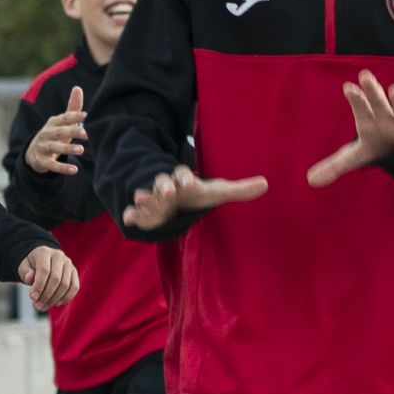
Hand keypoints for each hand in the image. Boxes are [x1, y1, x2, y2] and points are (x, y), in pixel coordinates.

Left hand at [18, 245, 78, 308]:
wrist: (43, 260)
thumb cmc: (32, 266)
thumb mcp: (24, 267)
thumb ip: (25, 272)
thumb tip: (30, 278)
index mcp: (45, 252)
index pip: (44, 270)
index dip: (39, 285)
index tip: (32, 298)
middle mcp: (59, 256)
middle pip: (56, 279)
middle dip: (46, 295)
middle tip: (37, 306)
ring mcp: (68, 264)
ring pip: (65, 285)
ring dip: (54, 299)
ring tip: (44, 306)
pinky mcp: (74, 272)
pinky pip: (74, 287)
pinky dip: (66, 298)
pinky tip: (55, 303)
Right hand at [25, 85, 84, 175]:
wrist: (34, 153)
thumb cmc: (55, 134)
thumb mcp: (62, 123)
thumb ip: (72, 108)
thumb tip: (77, 88)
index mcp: (53, 123)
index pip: (64, 118)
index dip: (74, 116)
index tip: (86, 115)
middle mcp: (47, 134)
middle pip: (59, 132)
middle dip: (72, 132)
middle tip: (86, 134)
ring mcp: (43, 147)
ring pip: (55, 147)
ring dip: (67, 148)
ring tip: (81, 150)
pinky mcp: (42, 161)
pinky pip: (52, 165)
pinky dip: (62, 168)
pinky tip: (75, 170)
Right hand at [121, 163, 267, 231]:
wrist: (173, 198)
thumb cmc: (197, 194)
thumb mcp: (216, 192)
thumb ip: (238, 190)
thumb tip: (266, 184)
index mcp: (184, 180)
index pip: (183, 174)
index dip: (185, 177)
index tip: (188, 181)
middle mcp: (166, 186)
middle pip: (163, 182)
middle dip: (164, 186)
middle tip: (168, 191)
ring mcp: (153, 199)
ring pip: (147, 195)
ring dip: (143, 196)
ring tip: (139, 198)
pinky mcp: (144, 213)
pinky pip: (135, 212)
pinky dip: (131, 214)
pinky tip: (128, 219)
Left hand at [306, 70, 393, 187]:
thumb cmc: (374, 146)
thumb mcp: (354, 157)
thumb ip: (334, 166)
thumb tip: (310, 180)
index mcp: (368, 122)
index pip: (360, 108)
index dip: (355, 99)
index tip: (348, 87)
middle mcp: (385, 120)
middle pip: (378, 103)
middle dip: (372, 91)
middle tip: (365, 75)